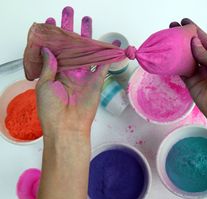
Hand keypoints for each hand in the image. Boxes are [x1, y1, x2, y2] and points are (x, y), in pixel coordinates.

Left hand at [36, 7, 108, 138]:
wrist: (67, 126)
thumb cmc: (51, 109)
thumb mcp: (44, 84)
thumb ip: (48, 66)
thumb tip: (47, 49)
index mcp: (55, 72)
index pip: (55, 49)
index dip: (54, 36)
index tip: (52, 22)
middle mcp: (70, 72)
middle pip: (72, 46)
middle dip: (71, 30)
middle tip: (71, 14)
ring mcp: (84, 76)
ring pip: (88, 52)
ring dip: (89, 38)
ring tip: (88, 22)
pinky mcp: (96, 82)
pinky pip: (104, 66)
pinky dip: (109, 56)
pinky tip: (112, 44)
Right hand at [170, 18, 206, 161]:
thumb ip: (205, 54)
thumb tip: (193, 42)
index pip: (204, 40)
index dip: (194, 30)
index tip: (185, 23)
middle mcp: (206, 63)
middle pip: (192, 48)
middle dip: (183, 39)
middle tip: (173, 30)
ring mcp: (197, 72)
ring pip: (185, 58)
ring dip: (177, 50)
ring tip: (168, 41)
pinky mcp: (190, 81)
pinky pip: (180, 71)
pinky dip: (174, 65)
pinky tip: (168, 57)